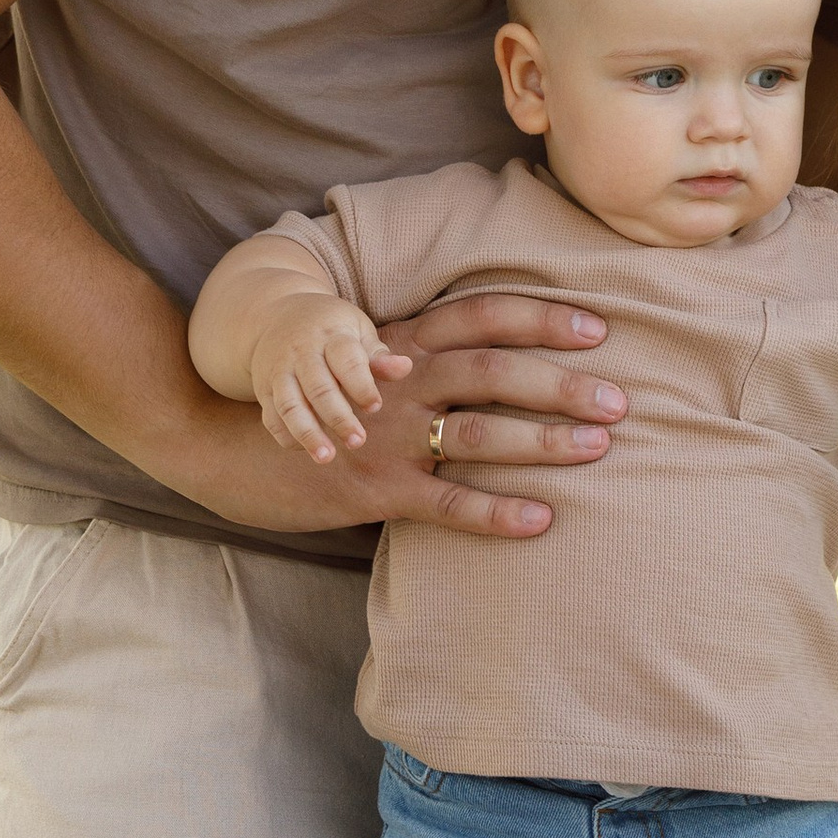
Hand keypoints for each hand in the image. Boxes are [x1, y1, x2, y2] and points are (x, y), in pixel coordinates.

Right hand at [158, 292, 628, 538]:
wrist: (217, 441)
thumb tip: (481, 363)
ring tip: (598, 449)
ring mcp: (386, 436)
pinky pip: (445, 503)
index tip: (598, 327)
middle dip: (561, 384)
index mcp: (399, 345)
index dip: (541, 318)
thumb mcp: (360, 365)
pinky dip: (496, 512)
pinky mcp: (372, 489)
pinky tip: (542, 520)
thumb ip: (414, 359)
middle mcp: (398, 382)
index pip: (480, 316)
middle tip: (620, 400)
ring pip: (478, 433)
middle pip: (493, 371)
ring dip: (543, 441)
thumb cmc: (303, 404)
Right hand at [248, 295, 409, 458]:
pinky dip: (286, 435)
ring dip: (307, 433)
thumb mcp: (356, 330)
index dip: (361, 386)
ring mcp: (278, 372)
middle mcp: (300, 353)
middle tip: (358, 441)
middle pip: (318, 388)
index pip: (346, 361)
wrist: (276, 317)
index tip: (375, 407)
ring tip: (326, 457)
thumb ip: (378, 354)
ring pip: (289, 406)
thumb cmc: (331, 328)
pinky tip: (303, 449)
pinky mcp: (263, 389)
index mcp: (330, 336)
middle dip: (338, 418)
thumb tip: (404, 368)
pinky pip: (271, 417)